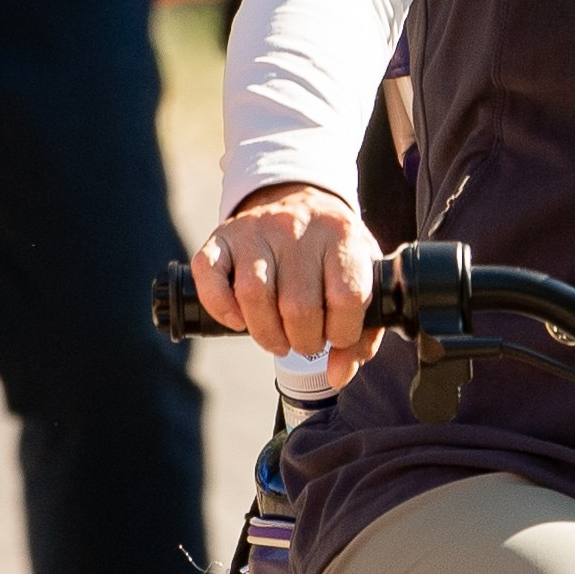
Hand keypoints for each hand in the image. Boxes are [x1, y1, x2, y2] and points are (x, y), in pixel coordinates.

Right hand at [193, 185, 377, 387]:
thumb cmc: (333, 253)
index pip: (348, 298)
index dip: (343, 332)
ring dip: (266, 334)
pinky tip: (238, 320)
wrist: (299, 198)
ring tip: (278, 339)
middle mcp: (298, 228)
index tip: (337, 334)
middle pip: (298, 307)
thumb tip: (338, 374)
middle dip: (304, 341)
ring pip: (254, 295)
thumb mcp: (364, 278)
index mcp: (342, 235)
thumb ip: (364, 332)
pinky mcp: (222, 238)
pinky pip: (209, 277)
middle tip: (305, 340)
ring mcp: (256, 230)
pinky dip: (221, 308)